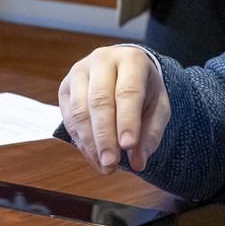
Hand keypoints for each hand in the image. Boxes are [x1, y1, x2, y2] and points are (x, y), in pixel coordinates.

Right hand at [58, 46, 169, 173]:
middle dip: (105, 136)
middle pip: (100, 100)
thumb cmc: (144, 89)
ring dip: (90, 143)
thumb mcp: (158, 107)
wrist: (124, 71)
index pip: (128, 90)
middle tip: (111, 163)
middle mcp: (102, 59)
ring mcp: (79, 71)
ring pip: (80, 110)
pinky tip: (94, 157)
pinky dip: (80, 141)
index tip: (129, 146)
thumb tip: (137, 162)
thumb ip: (150, 133)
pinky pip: (69, 118)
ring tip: (105, 166)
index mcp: (131, 59)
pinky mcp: (65, 87)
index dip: (127, 120)